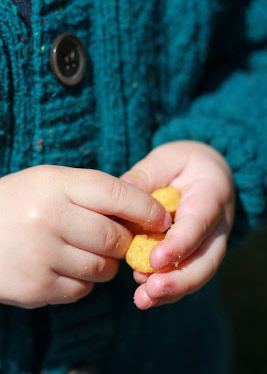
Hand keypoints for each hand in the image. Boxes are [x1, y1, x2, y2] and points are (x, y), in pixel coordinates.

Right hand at [0, 165, 170, 307]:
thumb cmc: (21, 202)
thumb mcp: (52, 183)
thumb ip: (93, 193)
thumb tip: (142, 212)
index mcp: (55, 185)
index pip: (116, 194)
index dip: (146, 208)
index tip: (162, 218)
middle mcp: (48, 218)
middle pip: (115, 237)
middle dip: (125, 241)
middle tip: (120, 239)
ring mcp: (40, 255)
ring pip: (103, 268)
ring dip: (106, 263)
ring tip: (87, 251)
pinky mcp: (35, 288)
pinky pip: (82, 290)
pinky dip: (84, 281)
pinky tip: (64, 266)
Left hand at [121, 141, 234, 308]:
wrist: (204, 174)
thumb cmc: (183, 164)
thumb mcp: (166, 159)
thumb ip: (147, 175)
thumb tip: (122, 193)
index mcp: (211, 194)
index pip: (200, 222)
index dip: (180, 243)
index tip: (155, 261)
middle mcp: (217, 223)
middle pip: (207, 259)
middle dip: (179, 280)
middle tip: (149, 291)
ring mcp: (210, 242)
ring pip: (199, 272)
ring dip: (172, 291)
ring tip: (143, 300)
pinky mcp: (197, 253)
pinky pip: (187, 274)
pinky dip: (168, 287)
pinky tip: (144, 295)